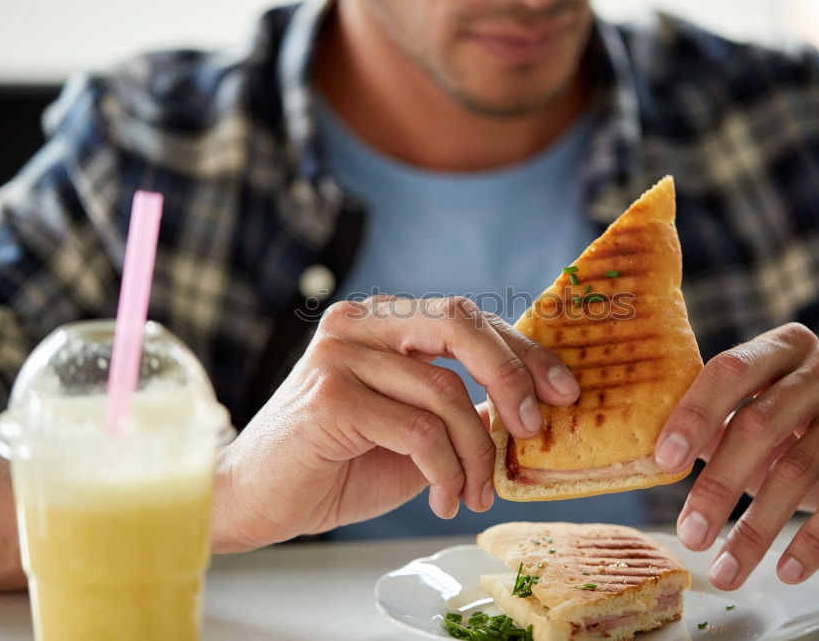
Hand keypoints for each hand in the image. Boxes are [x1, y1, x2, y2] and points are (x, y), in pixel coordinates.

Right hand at [211, 296, 579, 550]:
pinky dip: (446, 470)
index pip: (467, 318)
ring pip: (445, 391)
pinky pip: (418, 430)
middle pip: (460, 324)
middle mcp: (359, 324)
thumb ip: (459, 408)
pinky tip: (444, 498)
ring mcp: (340, 355)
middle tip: (533, 429)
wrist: (255, 500)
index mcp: (381, 321)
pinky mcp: (330, 396)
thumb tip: (528, 409)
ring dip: (477, 453)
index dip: (522, 352)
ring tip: (477, 493)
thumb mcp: (413, 429)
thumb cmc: (335, 464)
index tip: (564, 391)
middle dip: (512, 375)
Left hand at [654, 323, 818, 589]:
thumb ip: (715, 431)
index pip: (731, 370)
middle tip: (690, 534)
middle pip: (759, 423)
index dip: (694, 415)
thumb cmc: (811, 437)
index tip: (665, 461)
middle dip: (718, 485)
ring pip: (799, 468)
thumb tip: (657, 457)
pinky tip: (788, 571)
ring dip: (757, 527)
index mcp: (785, 347)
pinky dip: (813, 540)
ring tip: (727, 568)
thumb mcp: (762, 428)